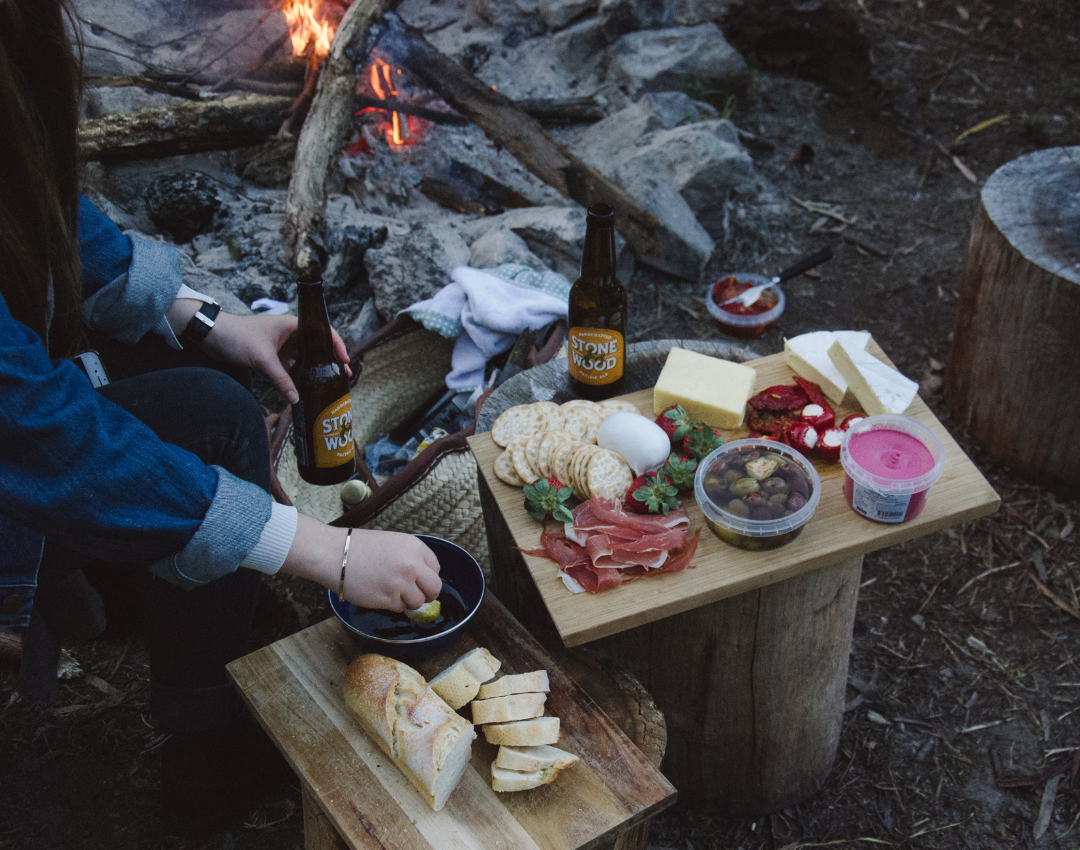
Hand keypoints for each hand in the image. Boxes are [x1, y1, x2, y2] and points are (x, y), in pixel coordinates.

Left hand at [201, 312, 350, 403]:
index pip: (323, 331)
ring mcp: (281, 343)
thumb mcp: (262, 359)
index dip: (337, 346)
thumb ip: (281, 379)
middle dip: (331, 359)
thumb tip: (295, 399)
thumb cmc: (237, 337)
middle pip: (317, 345)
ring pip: (305, 355)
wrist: (211, 335)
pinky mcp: (272, 353)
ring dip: (316, 367)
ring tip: (328, 381)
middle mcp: (290, 332)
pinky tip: (305, 384)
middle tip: (343, 375)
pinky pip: (291, 364)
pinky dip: (299, 372)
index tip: (345, 362)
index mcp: (292, 324)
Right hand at [342, 530, 442, 611]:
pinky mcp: (388, 598)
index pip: (435, 568)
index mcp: (415, 547)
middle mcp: (412, 565)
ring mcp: (401, 583)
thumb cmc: (359, 547)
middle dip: (426, 594)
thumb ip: (410, 557)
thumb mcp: (393, 543)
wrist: (334, 554)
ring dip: (407, 601)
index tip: (418, 580)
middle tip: (415, 594)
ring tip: (390, 591)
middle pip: (434, 588)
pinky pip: (400, 608)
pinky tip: (379, 593)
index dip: (427, 577)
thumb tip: (423, 577)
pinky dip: (392, 605)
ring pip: (418, 602)